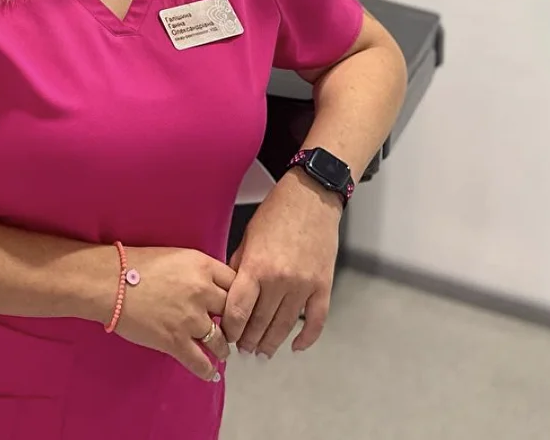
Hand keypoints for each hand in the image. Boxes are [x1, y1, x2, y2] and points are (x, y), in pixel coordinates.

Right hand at [114, 247, 235, 381]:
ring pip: (221, 341)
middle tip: (231, 331)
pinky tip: (210, 372)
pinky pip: (201, 363)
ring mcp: (190, 318)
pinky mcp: (176, 341)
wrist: (110, 281)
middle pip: (234, 312)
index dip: (238, 296)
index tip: (236, 306)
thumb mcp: (176, 256)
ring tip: (220, 351)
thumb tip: (214, 287)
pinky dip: (208, 371)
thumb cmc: (137, 264)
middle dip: (233, 323)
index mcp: (202, 266)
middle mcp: (202, 291)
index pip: (236, 283)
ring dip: (222, 349)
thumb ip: (199, 270)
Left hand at [222, 169, 341, 357]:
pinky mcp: (323, 286)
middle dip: (248, 340)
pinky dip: (306, 338)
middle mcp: (280, 280)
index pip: (238, 310)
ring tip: (262, 352)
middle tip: (243, 349)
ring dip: (272, 343)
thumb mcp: (248, 236)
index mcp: (256, 266)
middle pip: (260, 323)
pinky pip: (316, 321)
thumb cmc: (276, 213)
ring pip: (285, 326)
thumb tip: (228, 294)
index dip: (230, 329)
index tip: (226, 336)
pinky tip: (295, 346)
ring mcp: (304, 285)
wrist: (311, 197)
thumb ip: (239, 267)